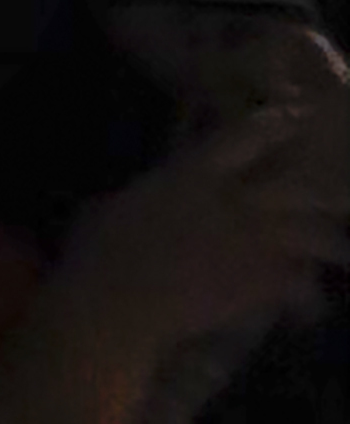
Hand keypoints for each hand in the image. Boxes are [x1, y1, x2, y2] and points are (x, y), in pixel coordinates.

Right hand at [51, 105, 349, 365]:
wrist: (115, 304)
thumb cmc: (98, 251)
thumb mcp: (113, 206)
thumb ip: (144, 196)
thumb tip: (144, 194)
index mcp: (193, 175)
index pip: (246, 137)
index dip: (276, 125)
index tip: (297, 118)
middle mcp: (234, 202)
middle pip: (300, 185)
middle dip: (324, 187)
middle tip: (339, 190)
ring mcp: (253, 244)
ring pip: (316, 236)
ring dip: (330, 244)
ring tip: (338, 253)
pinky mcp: (261, 285)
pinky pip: (303, 285)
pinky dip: (308, 295)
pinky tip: (308, 306)